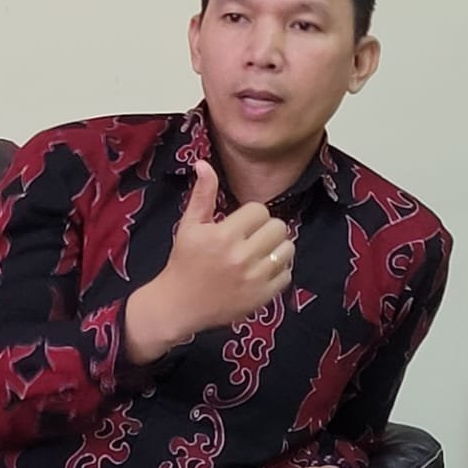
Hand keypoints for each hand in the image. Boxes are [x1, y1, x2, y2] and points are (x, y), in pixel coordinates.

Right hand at [125, 161, 293, 363]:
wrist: (179, 304)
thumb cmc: (184, 261)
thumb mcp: (189, 225)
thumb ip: (202, 194)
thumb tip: (204, 163)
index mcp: (223, 235)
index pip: (259, 210)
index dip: (251, 215)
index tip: (240, 224)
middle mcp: (241, 256)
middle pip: (278, 227)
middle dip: (266, 229)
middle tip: (252, 238)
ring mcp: (254, 279)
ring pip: (287, 249)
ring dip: (276, 248)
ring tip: (260, 252)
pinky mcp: (263, 297)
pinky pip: (287, 274)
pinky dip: (278, 271)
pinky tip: (261, 271)